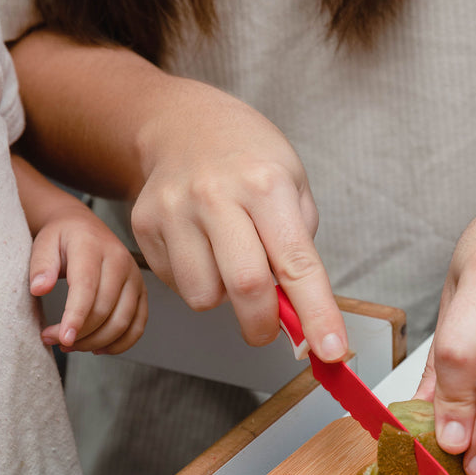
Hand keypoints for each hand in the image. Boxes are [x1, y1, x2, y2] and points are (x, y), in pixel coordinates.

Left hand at [30, 204, 147, 353]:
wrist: (85, 227)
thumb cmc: (63, 238)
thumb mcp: (44, 243)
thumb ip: (41, 265)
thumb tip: (40, 289)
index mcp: (93, 247)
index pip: (87, 288)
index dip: (75, 317)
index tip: (62, 339)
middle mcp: (120, 262)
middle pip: (105, 310)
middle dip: (79, 334)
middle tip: (52, 339)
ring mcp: (135, 278)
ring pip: (122, 322)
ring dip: (96, 342)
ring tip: (71, 344)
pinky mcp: (142, 292)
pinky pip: (138, 326)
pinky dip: (120, 343)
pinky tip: (97, 347)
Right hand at [130, 82, 347, 360]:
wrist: (181, 124)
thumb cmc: (247, 157)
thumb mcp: (293, 182)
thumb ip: (299, 246)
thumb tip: (302, 312)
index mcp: (265, 183)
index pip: (296, 262)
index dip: (316, 313)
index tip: (331, 350)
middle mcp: (216, 195)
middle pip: (245, 286)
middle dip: (263, 325)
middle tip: (269, 330)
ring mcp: (174, 210)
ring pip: (203, 295)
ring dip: (223, 298)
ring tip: (227, 263)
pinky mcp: (144, 225)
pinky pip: (175, 284)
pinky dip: (196, 281)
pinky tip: (201, 249)